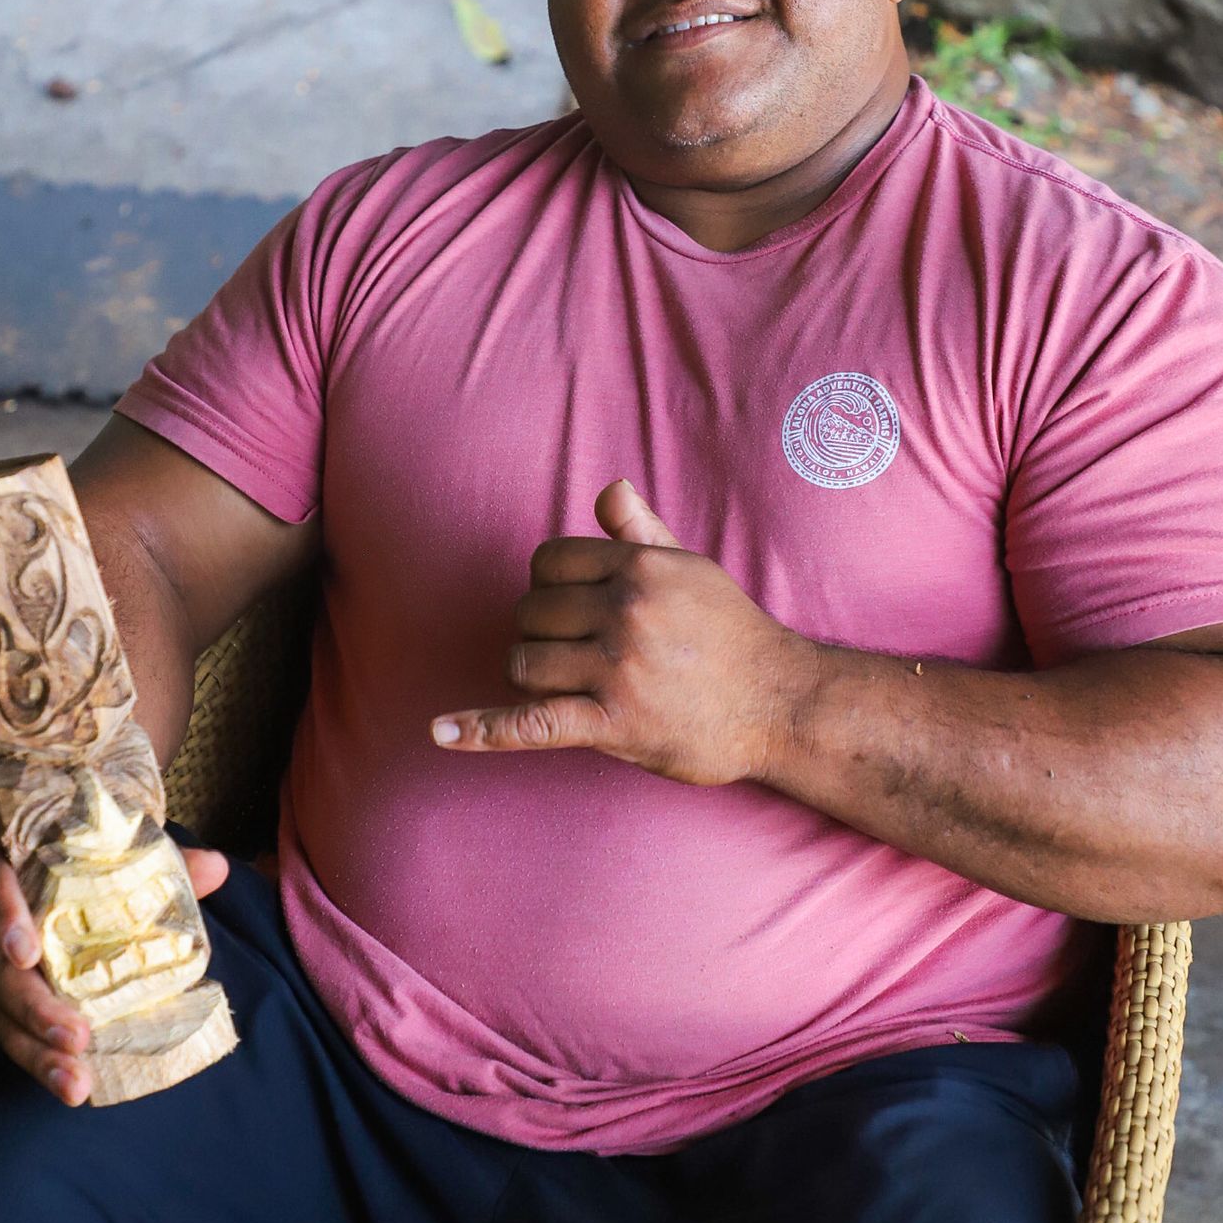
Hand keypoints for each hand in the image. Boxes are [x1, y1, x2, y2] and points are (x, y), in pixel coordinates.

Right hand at [0, 842, 229, 1105]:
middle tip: (76, 1038)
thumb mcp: (108, 859)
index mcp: (2, 873)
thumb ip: (157, 862)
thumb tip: (217, 867)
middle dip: (34, 1009)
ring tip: (74, 1084)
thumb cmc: (73, 869)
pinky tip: (69, 1084)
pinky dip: (38, 1061)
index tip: (28, 954)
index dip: (4, 918)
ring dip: (36, 1053)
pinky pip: (8, 1037)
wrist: (35, 883)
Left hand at [431, 479, 804, 785]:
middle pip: (530, 612)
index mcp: (639, 568)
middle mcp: (626, 611)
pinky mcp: (614, 724)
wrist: (782, 702)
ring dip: (533, 676)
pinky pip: (532, 723)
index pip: (546, 563)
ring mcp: (618, 669)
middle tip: (581, 655)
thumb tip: (608, 489)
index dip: (549, 587)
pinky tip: (441, 733)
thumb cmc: (732, 635)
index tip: (572, 610)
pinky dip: (482, 730)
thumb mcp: (690, 570)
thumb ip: (641, 533)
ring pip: (524, 662)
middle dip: (543, 633)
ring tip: (569, 686)